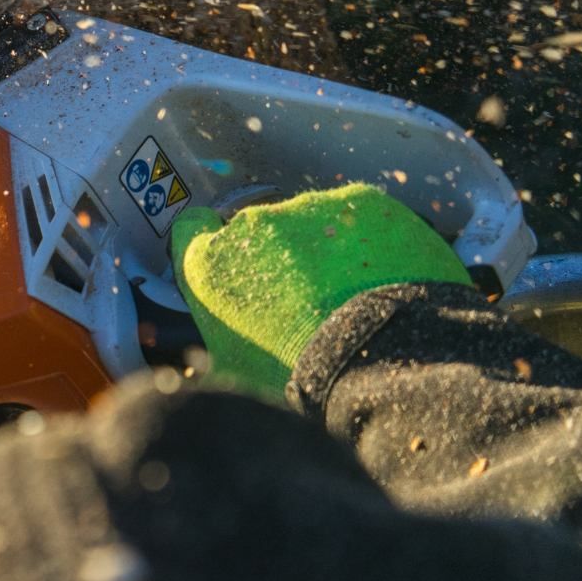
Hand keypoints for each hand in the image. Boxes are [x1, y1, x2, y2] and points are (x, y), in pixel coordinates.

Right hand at [170, 183, 472, 397]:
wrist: (383, 369)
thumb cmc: (302, 378)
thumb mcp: (234, 363)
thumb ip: (219, 325)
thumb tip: (220, 330)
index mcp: (208, 263)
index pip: (193, 229)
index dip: (213, 244)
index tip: (233, 260)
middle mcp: (250, 223)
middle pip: (258, 227)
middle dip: (278, 253)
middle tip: (307, 297)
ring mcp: (309, 207)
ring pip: (314, 220)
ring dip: (327, 247)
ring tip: (356, 295)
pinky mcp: (364, 202)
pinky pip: (363, 216)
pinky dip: (373, 240)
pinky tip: (388, 279)